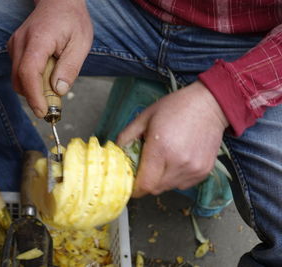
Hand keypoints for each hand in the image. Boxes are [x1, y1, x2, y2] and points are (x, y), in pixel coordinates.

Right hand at [7, 0, 92, 117]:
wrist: (59, 2)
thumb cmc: (72, 20)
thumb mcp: (81, 43)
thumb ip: (70, 67)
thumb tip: (59, 90)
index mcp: (39, 39)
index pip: (28, 72)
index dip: (34, 96)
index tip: (43, 112)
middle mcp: (21, 42)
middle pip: (19, 80)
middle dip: (35, 97)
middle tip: (54, 104)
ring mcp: (15, 45)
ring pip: (18, 78)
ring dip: (34, 89)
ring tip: (54, 82)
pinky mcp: (15, 49)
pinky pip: (19, 72)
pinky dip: (32, 80)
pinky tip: (47, 73)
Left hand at [117, 81, 228, 196]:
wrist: (209, 104)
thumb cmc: (175, 107)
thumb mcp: (145, 117)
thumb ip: (126, 136)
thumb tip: (116, 153)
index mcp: (161, 149)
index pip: (145, 185)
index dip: (135, 188)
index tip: (130, 183)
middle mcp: (179, 163)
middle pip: (155, 189)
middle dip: (146, 183)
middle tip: (144, 168)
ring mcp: (194, 169)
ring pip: (169, 188)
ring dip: (161, 180)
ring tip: (162, 161)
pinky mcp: (204, 171)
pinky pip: (183, 184)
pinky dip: (175, 178)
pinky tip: (176, 161)